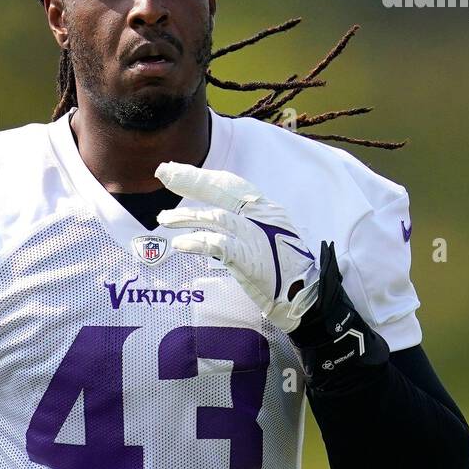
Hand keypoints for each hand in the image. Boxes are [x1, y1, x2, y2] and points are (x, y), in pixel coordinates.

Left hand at [155, 163, 319, 330]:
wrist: (305, 298)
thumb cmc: (284, 271)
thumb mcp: (266, 238)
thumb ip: (244, 224)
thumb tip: (215, 216)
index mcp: (265, 210)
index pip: (230, 185)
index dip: (202, 176)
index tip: (176, 170)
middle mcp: (261, 217)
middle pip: (222, 191)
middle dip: (191, 180)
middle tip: (162, 172)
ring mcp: (256, 237)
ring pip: (215, 218)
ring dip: (186, 216)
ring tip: (163, 218)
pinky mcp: (250, 260)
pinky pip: (218, 247)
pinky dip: (197, 243)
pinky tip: (180, 243)